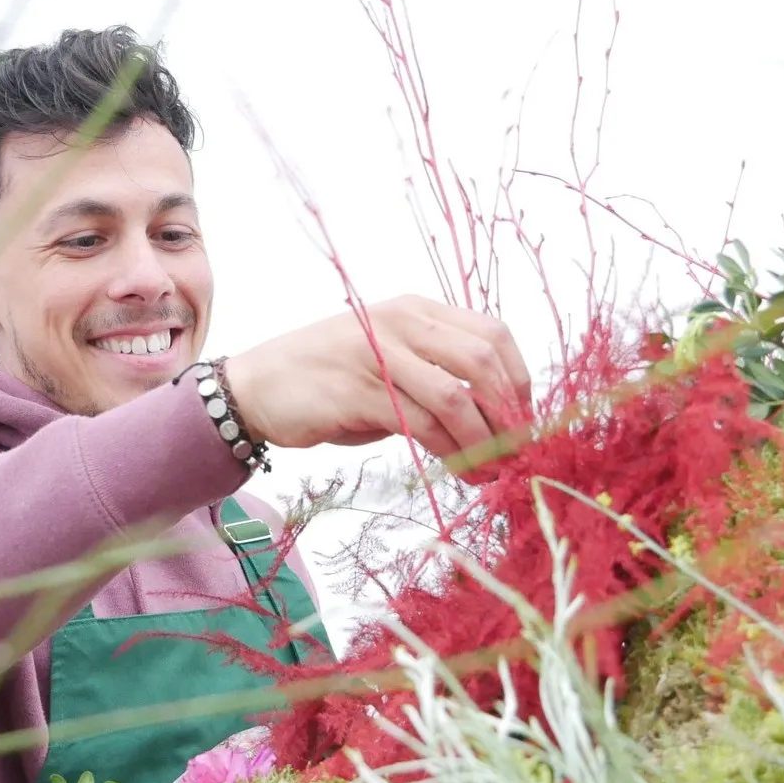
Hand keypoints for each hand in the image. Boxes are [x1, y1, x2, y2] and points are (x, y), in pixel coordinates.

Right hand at [222, 296, 532, 468]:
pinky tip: (462, 472)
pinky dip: (453, 453)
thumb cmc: (327, 380)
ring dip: (486, 442)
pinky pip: (424, 425)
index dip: (521, 379)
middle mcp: (403, 323)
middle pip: (483, 361)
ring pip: (457, 397)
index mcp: (416, 310)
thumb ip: (434, 373)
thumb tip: (493, 414)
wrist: (257, 387)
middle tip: (518, 451)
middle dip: (510, 413)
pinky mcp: (362, 393)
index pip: (492, 334)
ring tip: (493, 471)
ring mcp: (381, 355)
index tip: (526, 420)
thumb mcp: (388, 360)